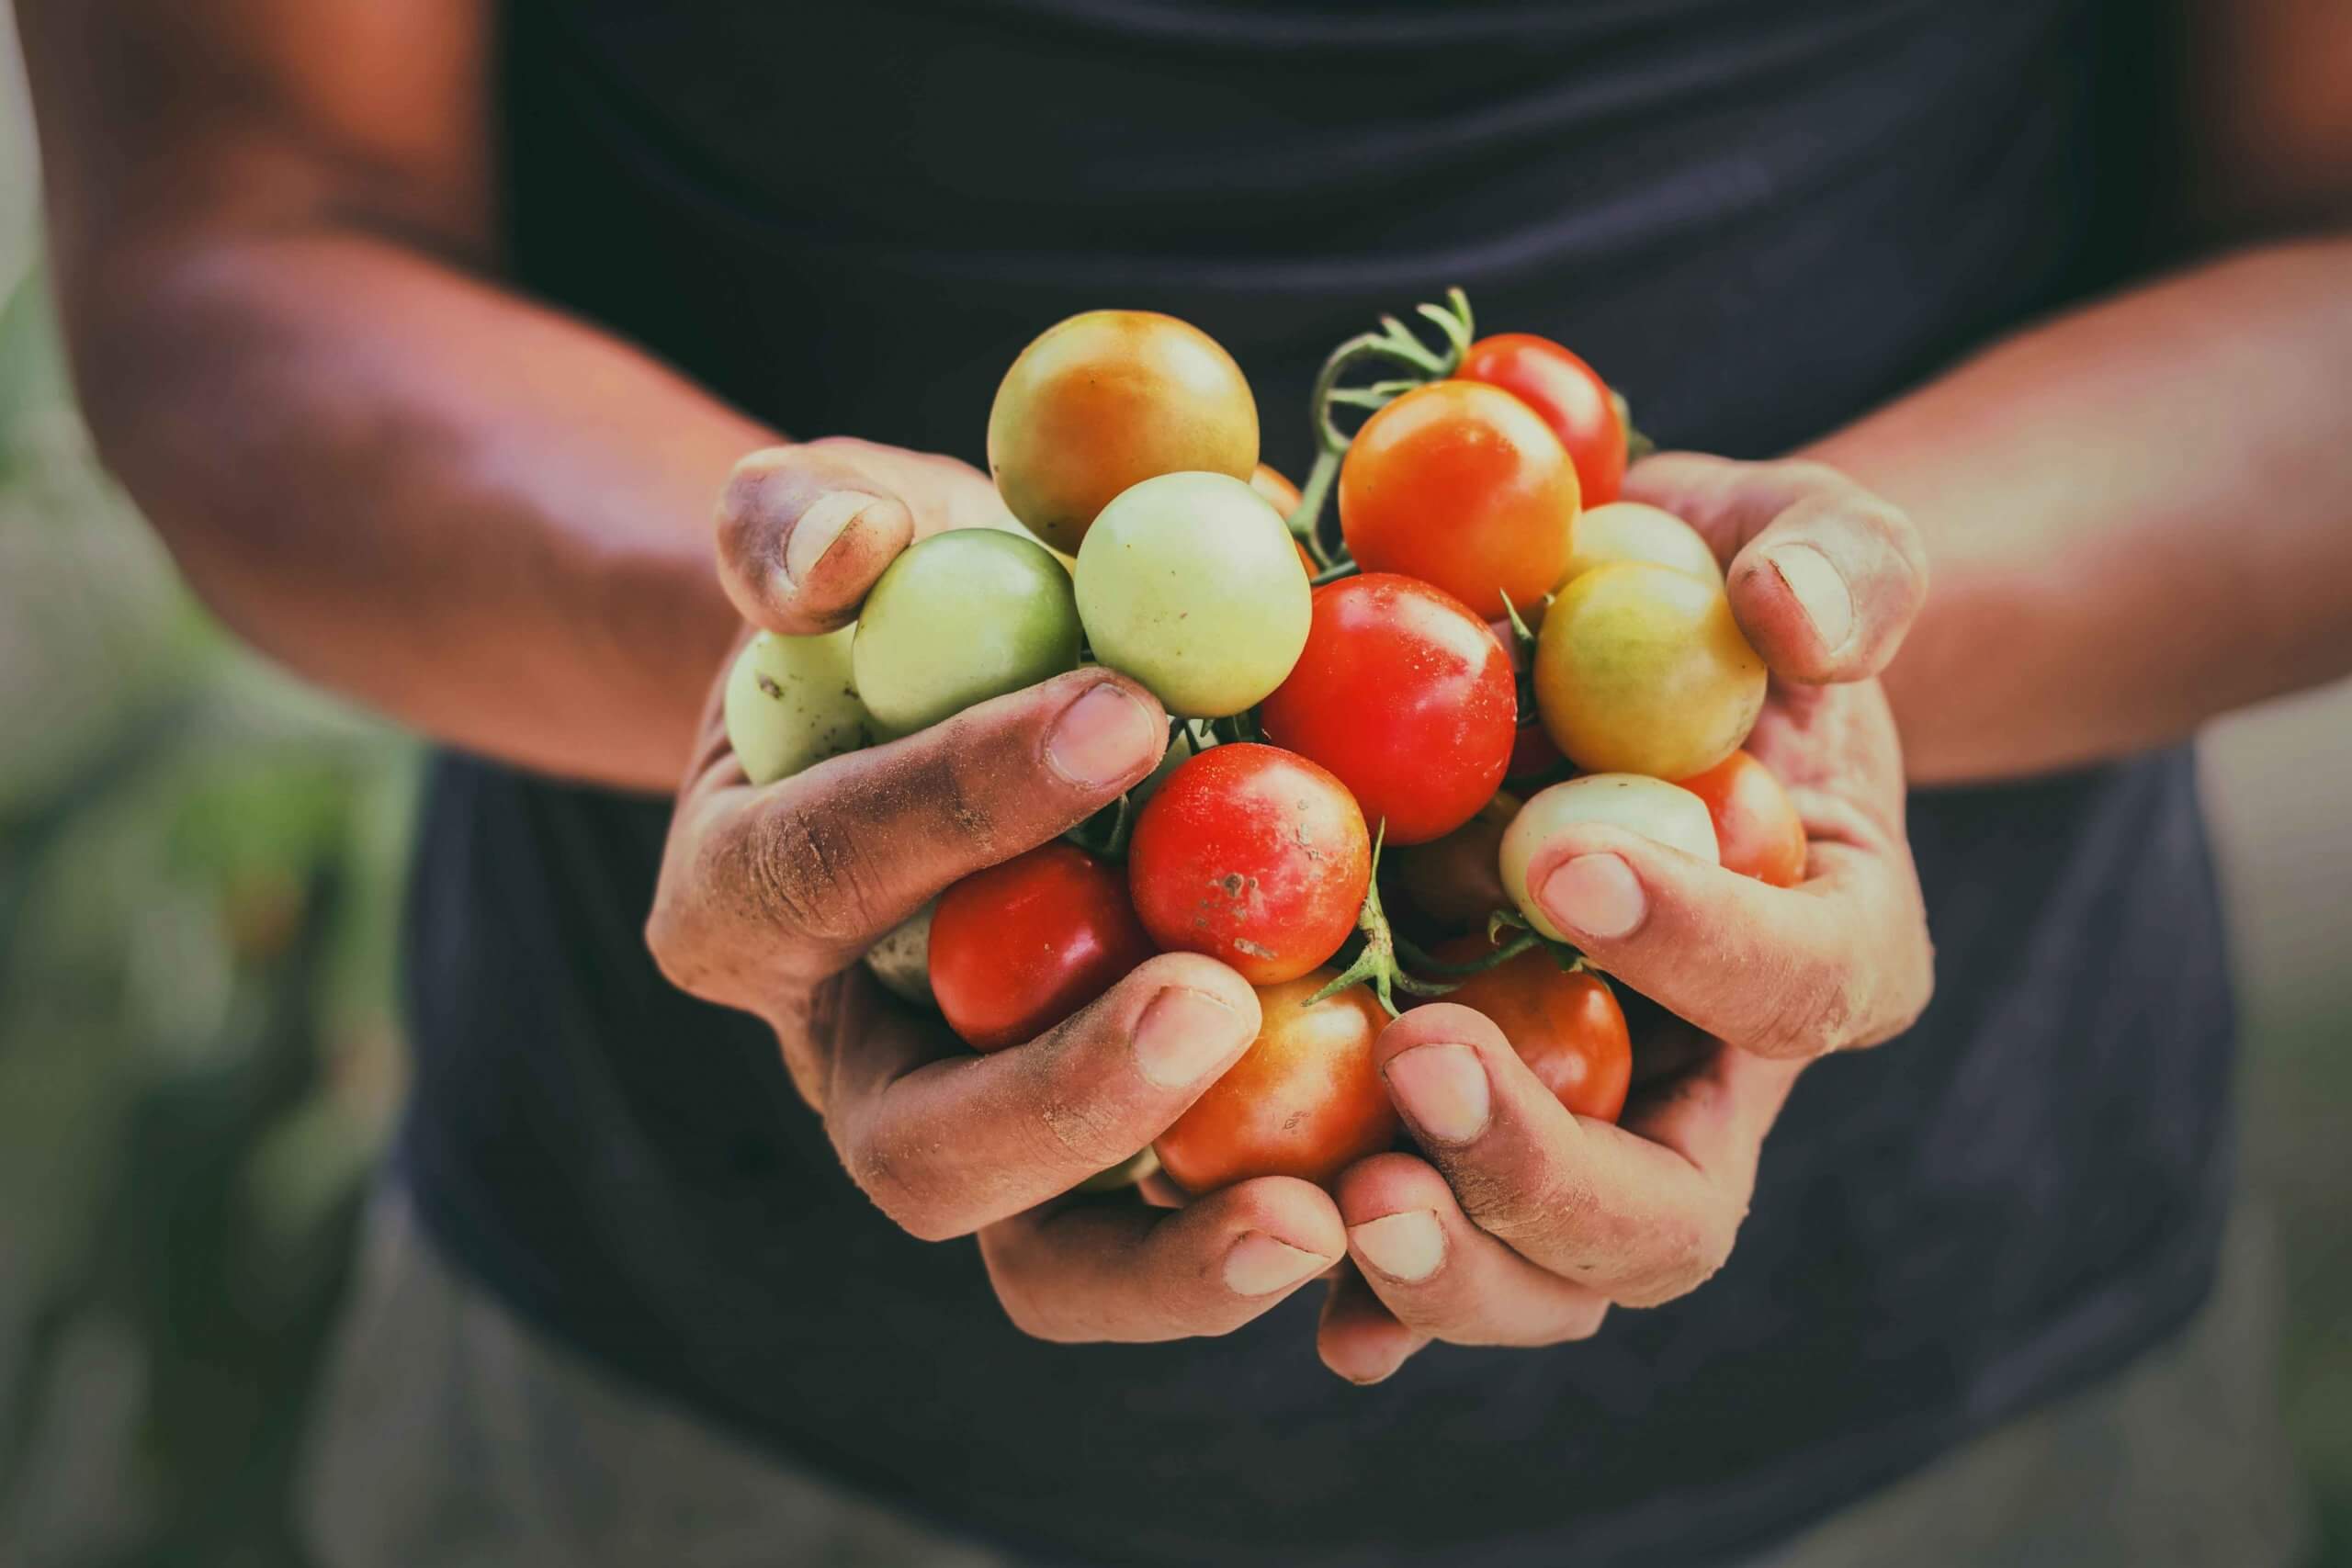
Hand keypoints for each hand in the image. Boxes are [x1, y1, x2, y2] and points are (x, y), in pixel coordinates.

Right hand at [650, 441, 1347, 1342]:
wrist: (975, 706)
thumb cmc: (905, 610)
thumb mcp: (834, 524)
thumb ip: (798, 524)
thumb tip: (849, 549)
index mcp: (748, 907)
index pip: (830, 869)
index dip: (960, 802)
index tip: (1126, 713)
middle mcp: (859, 1065)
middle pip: (922, 1151)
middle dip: (1062, 1096)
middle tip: (1210, 1001)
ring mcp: (992, 1140)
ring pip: (1048, 1265)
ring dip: (1180, 1253)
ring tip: (1322, 1206)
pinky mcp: (1120, 1173)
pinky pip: (1181, 1250)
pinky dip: (1279, 1242)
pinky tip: (1402, 1197)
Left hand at [1320, 454, 1934, 1381]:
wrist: (1598, 656)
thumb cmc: (1707, 593)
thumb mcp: (1797, 535)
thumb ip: (1839, 560)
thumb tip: (1789, 614)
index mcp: (1824, 945)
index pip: (1800, 985)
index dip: (1700, 943)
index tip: (1567, 859)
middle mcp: (1705, 1079)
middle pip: (1668, 1213)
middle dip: (1546, 1167)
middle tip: (1423, 1059)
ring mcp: (1573, 1124)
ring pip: (1544, 1276)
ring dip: (1447, 1263)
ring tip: (1335, 1202)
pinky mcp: (1451, 1128)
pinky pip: (1417, 1242)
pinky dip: (1353, 1287)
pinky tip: (1272, 1260)